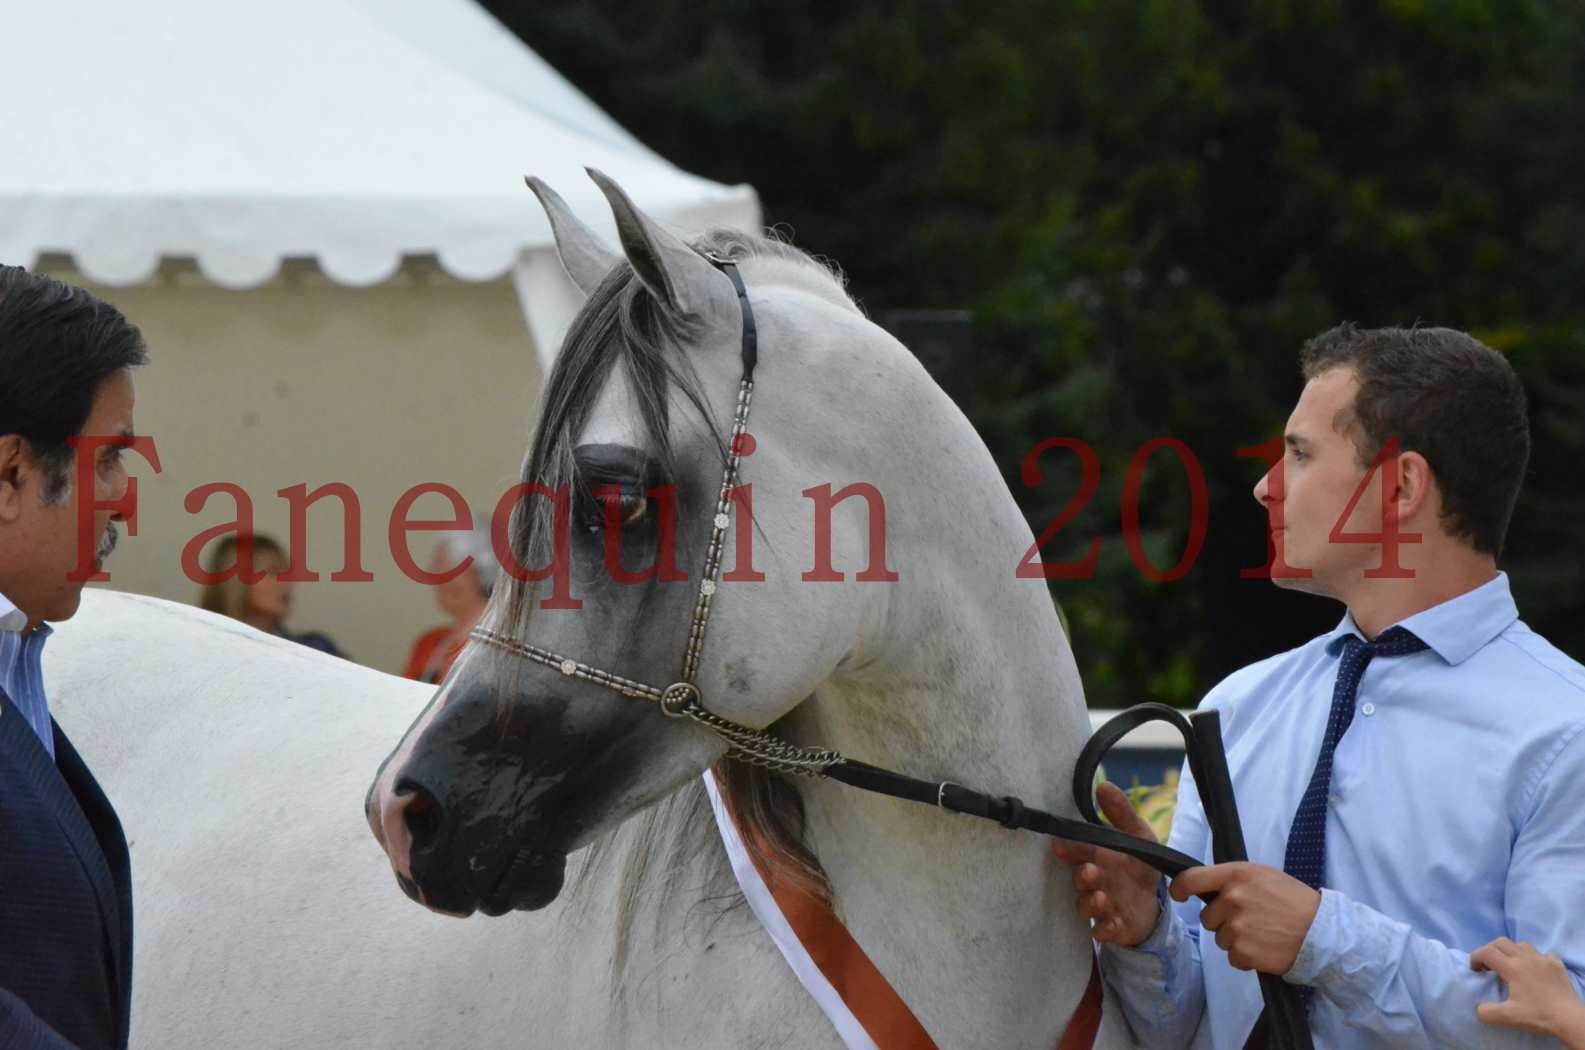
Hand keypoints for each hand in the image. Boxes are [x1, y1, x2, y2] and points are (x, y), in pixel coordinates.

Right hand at [1052, 782, 1162, 946]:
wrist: (1153, 900)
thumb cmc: (1138, 863)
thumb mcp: (1138, 835)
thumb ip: (1121, 813)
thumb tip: (1103, 786)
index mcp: (1095, 857)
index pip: (1078, 852)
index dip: (1069, 849)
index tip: (1062, 845)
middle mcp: (1093, 881)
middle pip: (1080, 880)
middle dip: (1082, 876)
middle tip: (1090, 871)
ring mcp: (1101, 905)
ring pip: (1087, 906)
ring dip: (1092, 903)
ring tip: (1102, 898)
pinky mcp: (1112, 926)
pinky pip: (1103, 931)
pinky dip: (1106, 929)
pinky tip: (1113, 925)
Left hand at [1169, 863, 1320, 974]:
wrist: (1322, 932)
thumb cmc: (1294, 900)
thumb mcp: (1264, 876)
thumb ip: (1234, 879)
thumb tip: (1208, 889)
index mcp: (1237, 875)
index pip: (1192, 879)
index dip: (1180, 888)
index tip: (1179, 895)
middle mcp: (1232, 899)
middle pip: (1207, 917)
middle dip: (1223, 921)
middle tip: (1251, 920)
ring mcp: (1237, 927)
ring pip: (1220, 938)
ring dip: (1236, 940)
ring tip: (1262, 933)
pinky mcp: (1243, 952)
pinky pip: (1232, 957)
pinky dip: (1245, 957)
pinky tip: (1265, 948)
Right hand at [1472, 937, 1584, 1046]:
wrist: (1570, 1019)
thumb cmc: (1538, 1015)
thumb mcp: (1508, 1017)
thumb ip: (1486, 1012)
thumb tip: (1478, 1008)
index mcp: (1512, 967)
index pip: (1486, 952)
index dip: (1475, 957)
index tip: (1475, 970)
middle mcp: (1526, 958)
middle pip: (1501, 942)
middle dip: (1490, 950)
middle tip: (1488, 966)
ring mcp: (1544, 959)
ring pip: (1522, 944)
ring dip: (1511, 951)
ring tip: (1511, 965)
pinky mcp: (1557, 965)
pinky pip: (1543, 954)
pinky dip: (1535, 958)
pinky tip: (1536, 968)